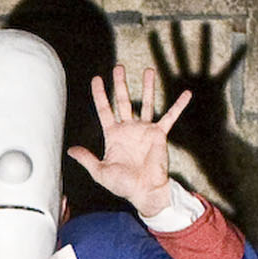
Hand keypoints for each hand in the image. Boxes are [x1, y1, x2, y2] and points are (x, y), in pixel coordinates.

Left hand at [72, 64, 192, 213]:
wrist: (144, 191)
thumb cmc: (122, 185)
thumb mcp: (100, 172)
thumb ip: (87, 158)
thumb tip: (70, 150)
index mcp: (113, 135)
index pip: (104, 110)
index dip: (99, 94)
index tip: (96, 79)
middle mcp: (129, 129)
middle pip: (123, 101)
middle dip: (120, 84)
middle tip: (118, 67)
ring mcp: (145, 130)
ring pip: (146, 103)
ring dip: (147, 87)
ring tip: (149, 70)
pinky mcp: (159, 134)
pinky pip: (171, 116)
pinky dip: (179, 106)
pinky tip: (187, 94)